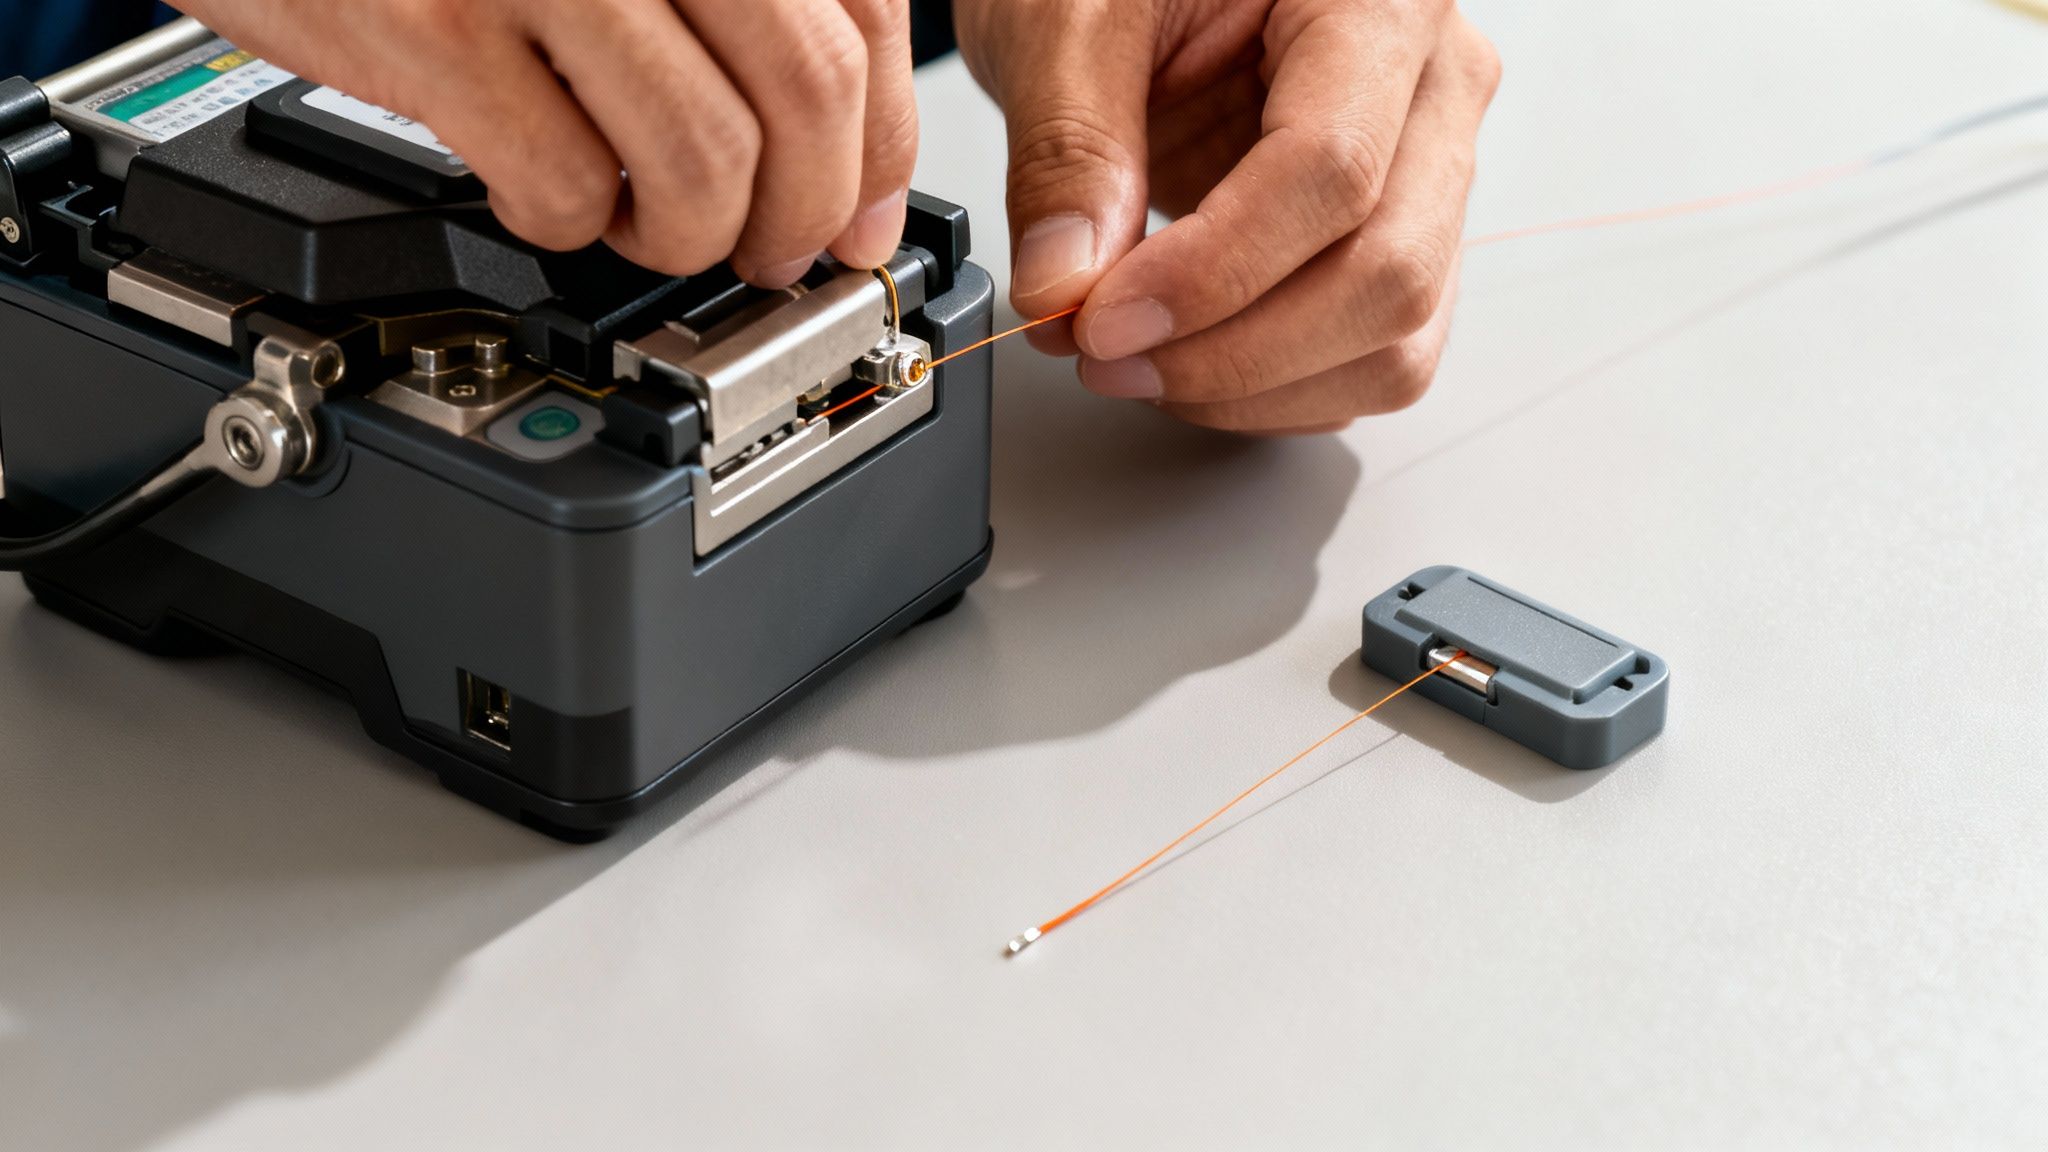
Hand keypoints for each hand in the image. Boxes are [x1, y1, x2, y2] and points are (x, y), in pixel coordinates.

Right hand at [173, 0, 919, 284]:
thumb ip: (748, 27)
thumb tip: (852, 190)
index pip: (865, 18)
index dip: (881, 147)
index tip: (862, 218)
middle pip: (808, 92)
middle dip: (801, 212)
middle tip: (765, 251)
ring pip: (704, 160)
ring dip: (685, 234)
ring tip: (639, 218)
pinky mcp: (439, 31)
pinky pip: (569, 187)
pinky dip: (566, 224)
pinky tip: (535, 187)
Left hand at [955, 0, 1499, 433]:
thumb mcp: (1066, 21)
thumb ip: (1070, 149)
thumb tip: (1067, 284)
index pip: (1331, 170)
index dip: (1214, 272)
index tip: (1105, 319)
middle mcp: (1433, 84)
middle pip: (1388, 271)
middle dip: (1235, 349)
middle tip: (1105, 357)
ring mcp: (1429, 169)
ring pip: (1397, 336)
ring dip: (1258, 387)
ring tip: (1134, 369)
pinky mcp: (1395, 237)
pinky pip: (1376, 355)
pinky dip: (1278, 390)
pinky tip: (1186, 367)